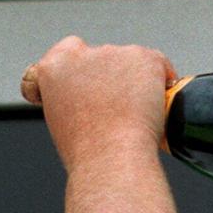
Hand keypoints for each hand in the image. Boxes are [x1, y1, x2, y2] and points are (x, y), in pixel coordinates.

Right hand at [21, 36, 176, 168]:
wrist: (112, 159)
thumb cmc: (87, 152)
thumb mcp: (61, 122)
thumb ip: (70, 98)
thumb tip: (91, 97)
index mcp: (54, 67)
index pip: (64, 53)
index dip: (78, 72)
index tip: (84, 90)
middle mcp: (82, 54)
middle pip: (100, 59)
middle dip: (108, 79)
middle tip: (112, 112)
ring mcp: (115, 53)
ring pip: (128, 64)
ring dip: (132, 83)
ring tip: (129, 118)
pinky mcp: (145, 57)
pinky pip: (156, 67)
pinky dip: (158, 84)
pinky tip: (151, 109)